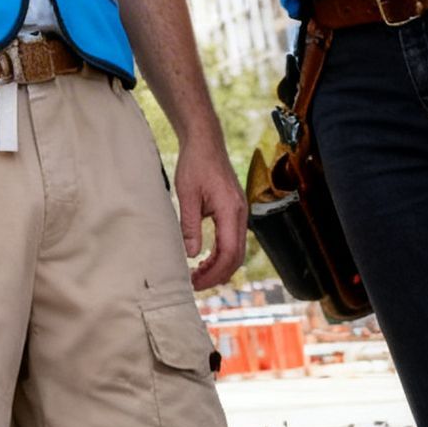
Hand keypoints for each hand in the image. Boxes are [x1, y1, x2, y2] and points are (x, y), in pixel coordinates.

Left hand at [176, 132, 248, 289]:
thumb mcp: (187, 194)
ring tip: (197, 275)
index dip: (214, 272)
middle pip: (236, 256)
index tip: (195, 282)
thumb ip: (190, 225)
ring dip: (219, 266)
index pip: (229, 252)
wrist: (205, 142)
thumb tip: (192, 254)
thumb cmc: (195, 164)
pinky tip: (204, 259)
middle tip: (194, 284)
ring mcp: (240, 213)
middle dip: (217, 274)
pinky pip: (232, 240)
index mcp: (231, 210)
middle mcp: (241, 214)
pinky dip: (221, 254)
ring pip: (236, 250)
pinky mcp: (234, 211)